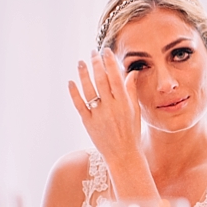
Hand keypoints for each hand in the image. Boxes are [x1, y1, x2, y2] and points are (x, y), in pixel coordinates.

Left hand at [68, 48, 144, 163]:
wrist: (123, 156)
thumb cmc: (131, 133)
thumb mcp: (135, 111)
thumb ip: (131, 91)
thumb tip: (131, 72)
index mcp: (124, 103)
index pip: (115, 77)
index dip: (110, 62)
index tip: (105, 51)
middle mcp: (111, 107)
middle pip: (101, 80)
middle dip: (96, 64)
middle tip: (92, 52)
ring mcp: (98, 115)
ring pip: (89, 90)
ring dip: (83, 74)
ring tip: (80, 63)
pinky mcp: (88, 123)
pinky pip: (79, 105)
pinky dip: (74, 93)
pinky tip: (70, 82)